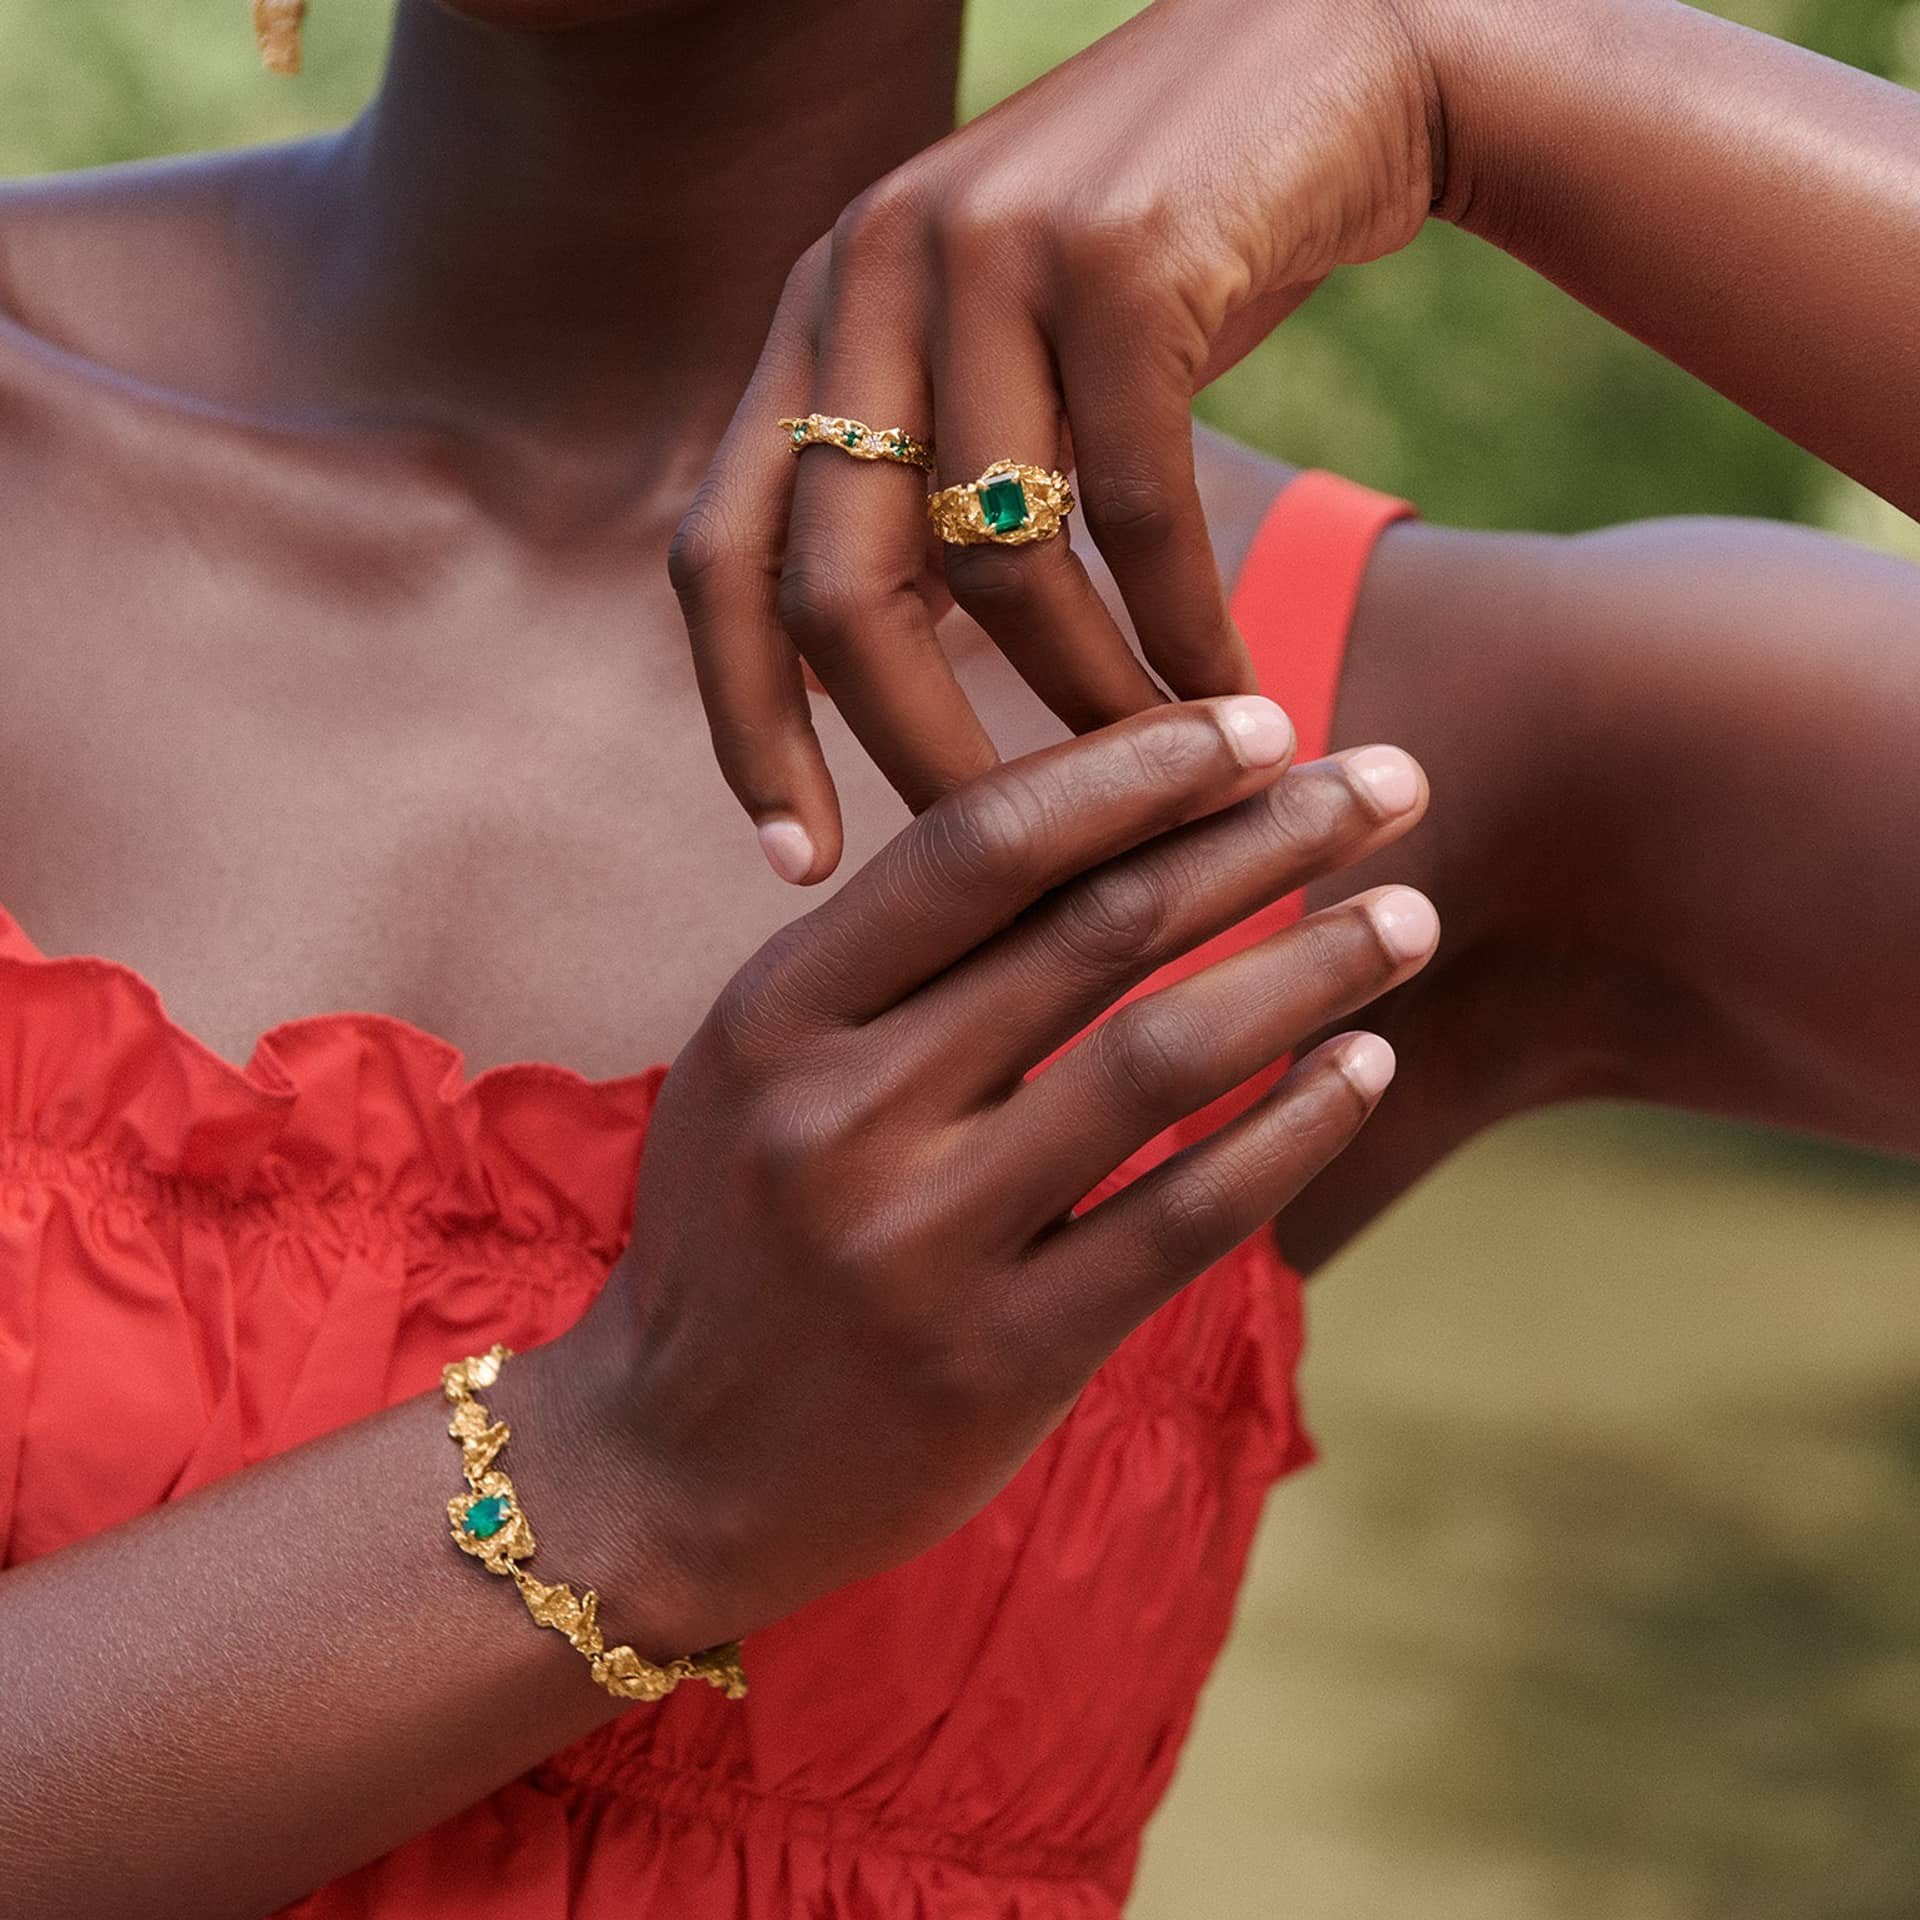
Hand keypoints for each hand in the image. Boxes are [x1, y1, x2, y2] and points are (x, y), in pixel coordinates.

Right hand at [571, 697, 1436, 1652]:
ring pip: (1159, 1061)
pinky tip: (1363, 1068)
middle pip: (1094, 931)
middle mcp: (843, 1115)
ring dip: (1309, 970)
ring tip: (1408, 918)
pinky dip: (1291, 1132)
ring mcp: (922, 1245)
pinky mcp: (1001, 1360)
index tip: (1257, 723)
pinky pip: (1183, 1219)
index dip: (1134, 769)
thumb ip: (899, 961)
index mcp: (775, 1012)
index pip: (978, 846)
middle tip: (1388, 782)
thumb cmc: (738, 1234)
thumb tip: (1105, 825)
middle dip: (1263, 837)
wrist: (666, 1468)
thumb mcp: (765, 1065)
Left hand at [671, 0, 1442, 880]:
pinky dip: (1182, 634)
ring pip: (994, 568)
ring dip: (1082, 708)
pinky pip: (1135, 517)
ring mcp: (985, 254)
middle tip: (999, 860)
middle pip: (837, 589)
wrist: (1331, 64)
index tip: (797, 861)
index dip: (744, 724)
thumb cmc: (1159, 258)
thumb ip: (914, 486)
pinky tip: (1231, 701)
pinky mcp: (1121, 259)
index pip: (719, 553)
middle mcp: (870, 273)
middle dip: (915, 752)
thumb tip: (851, 680)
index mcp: (817, 316)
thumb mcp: (998, 360)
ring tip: (1153, 785)